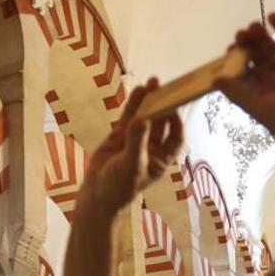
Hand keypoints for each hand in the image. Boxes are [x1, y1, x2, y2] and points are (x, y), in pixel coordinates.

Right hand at [77, 80, 183, 217]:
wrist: (96, 194)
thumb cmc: (119, 186)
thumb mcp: (131, 165)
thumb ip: (136, 141)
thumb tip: (143, 118)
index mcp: (161, 159)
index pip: (176, 138)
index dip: (178, 123)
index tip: (176, 108)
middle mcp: (151, 148)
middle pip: (162, 123)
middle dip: (164, 106)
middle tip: (166, 88)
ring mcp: (136, 140)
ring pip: (146, 116)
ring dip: (150, 100)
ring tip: (153, 82)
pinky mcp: (120, 135)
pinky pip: (129, 116)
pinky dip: (134, 104)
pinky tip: (139, 89)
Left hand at [216, 13, 274, 153]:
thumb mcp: (261, 109)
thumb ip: (238, 94)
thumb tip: (215, 81)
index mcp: (259, 95)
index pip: (241, 75)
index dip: (234, 62)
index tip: (229, 49)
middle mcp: (271, 81)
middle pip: (254, 59)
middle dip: (247, 46)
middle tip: (241, 34)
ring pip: (270, 48)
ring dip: (261, 36)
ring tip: (253, 25)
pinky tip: (272, 16)